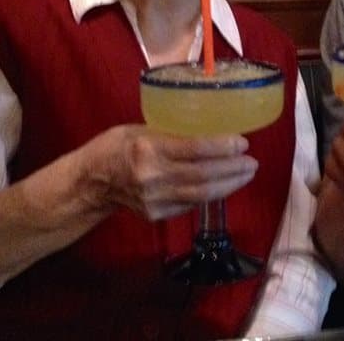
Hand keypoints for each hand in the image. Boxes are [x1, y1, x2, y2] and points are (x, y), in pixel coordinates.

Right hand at [76, 124, 257, 220]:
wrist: (91, 182)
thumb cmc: (116, 146)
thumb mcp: (141, 128)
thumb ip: (173, 132)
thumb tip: (212, 129)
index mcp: (148, 148)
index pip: (195, 149)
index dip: (223, 147)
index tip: (242, 142)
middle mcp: (152, 176)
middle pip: (203, 175)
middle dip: (233, 168)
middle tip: (252, 161)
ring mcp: (154, 200)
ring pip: (202, 194)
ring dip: (230, 184)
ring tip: (246, 173)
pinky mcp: (157, 215)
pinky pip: (192, 204)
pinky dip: (212, 194)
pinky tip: (226, 185)